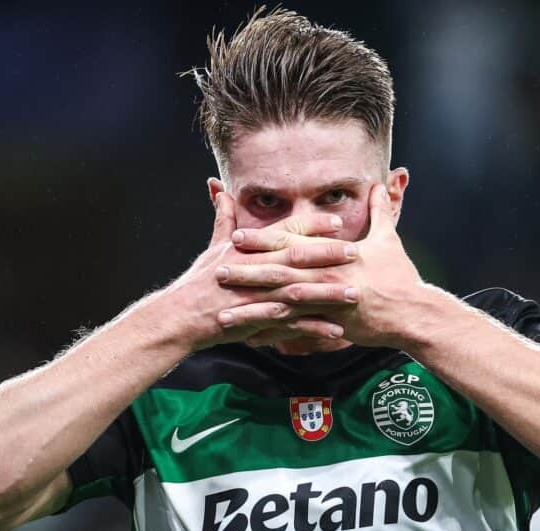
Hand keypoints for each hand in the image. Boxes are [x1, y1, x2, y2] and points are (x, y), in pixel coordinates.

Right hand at [158, 192, 360, 350]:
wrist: (183, 316)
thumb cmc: (198, 282)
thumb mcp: (213, 247)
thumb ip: (223, 219)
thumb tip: (220, 189)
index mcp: (250, 249)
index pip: (286, 232)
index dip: (313, 226)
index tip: (339, 222)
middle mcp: (257, 270)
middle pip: (298, 258)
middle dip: (329, 255)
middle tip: (357, 253)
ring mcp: (259, 297)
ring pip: (300, 293)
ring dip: (329, 294)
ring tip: (355, 294)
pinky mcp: (259, 322)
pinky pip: (292, 326)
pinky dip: (315, 329)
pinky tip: (337, 332)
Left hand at [214, 184, 424, 347]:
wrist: (413, 314)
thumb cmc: (400, 277)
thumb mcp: (389, 240)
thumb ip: (379, 212)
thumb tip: (379, 186)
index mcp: (333, 254)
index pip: (291, 242)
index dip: (262, 238)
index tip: (237, 235)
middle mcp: (325, 276)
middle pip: (278, 272)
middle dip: (247, 271)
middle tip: (217, 270)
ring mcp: (326, 303)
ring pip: (281, 305)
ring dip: (251, 309)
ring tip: (223, 313)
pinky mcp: (330, 326)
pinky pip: (295, 332)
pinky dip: (272, 335)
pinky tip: (249, 340)